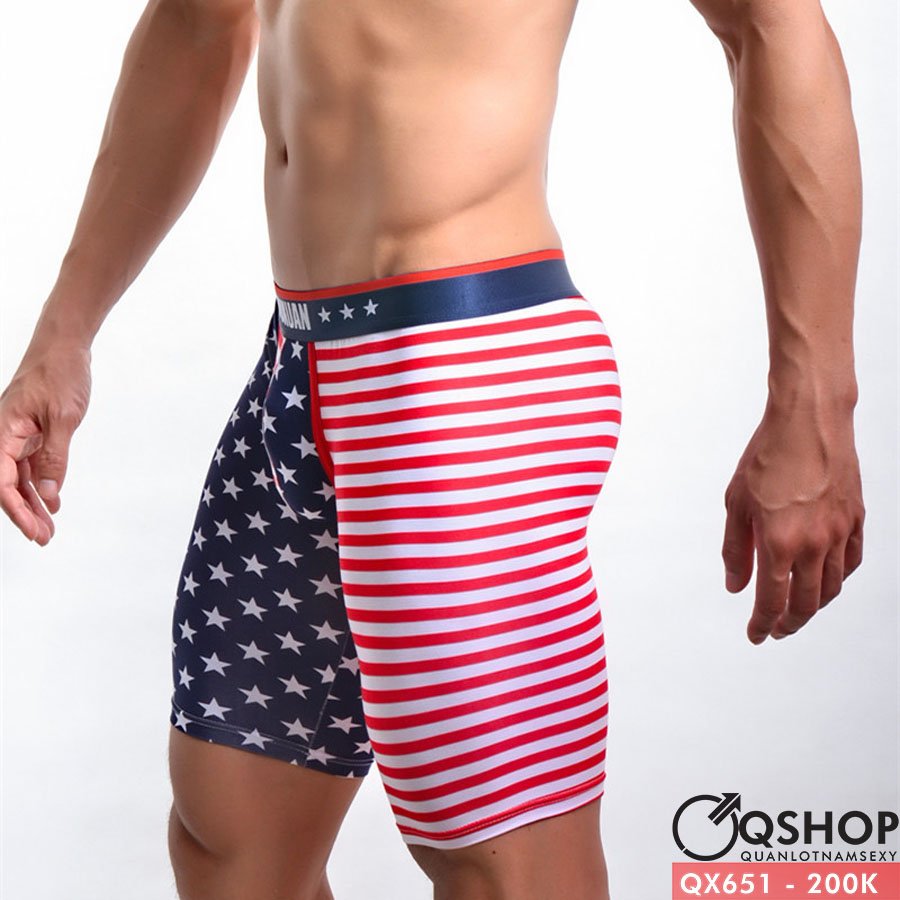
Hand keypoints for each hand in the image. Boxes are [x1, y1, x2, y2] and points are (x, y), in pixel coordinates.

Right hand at [0, 333, 91, 545]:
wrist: (64, 346)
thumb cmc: (60, 374)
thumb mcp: (63, 418)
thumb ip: (54, 458)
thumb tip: (46, 495)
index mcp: (1, 431)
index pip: (1, 481)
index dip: (16, 510)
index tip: (34, 531)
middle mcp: (3, 436)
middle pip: (7, 484)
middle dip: (24, 514)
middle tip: (44, 538)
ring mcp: (16, 435)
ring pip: (19, 478)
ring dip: (33, 504)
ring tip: (49, 529)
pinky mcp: (30, 432)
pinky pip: (30, 465)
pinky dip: (40, 485)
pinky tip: (52, 504)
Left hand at [721, 398, 863, 643]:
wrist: (809, 421)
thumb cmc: (767, 455)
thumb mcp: (736, 503)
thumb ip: (735, 550)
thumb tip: (736, 586)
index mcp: (779, 542)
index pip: (772, 600)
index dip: (762, 624)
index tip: (755, 635)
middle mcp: (814, 544)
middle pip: (806, 604)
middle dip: (789, 623)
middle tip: (776, 630)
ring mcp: (839, 533)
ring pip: (831, 588)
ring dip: (813, 607)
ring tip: (797, 610)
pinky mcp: (856, 520)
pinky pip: (851, 563)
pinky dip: (837, 580)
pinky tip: (824, 582)